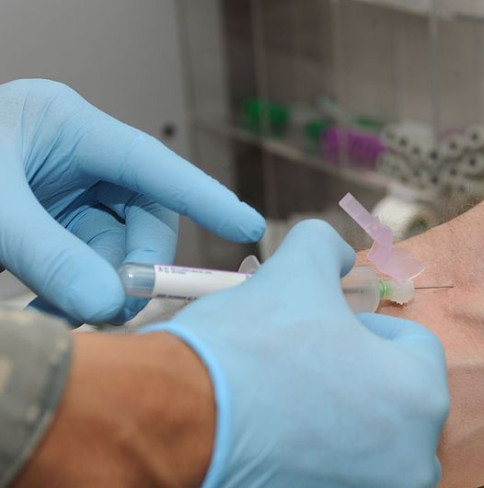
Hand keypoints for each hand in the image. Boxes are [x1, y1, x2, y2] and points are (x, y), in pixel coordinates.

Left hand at [0, 79, 264, 324]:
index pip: (150, 162)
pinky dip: (80, 294)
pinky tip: (57, 311)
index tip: (247, 226)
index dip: (203, 195)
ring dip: (102, 287)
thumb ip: (49, 255)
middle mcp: (75, 158)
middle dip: (135, 262)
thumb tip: (108, 304)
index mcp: (65, 126)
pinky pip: (90, 264)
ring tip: (70, 316)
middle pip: (141, 213)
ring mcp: (66, 193)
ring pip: (117, 247)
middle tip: (117, 304)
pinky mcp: (55, 226)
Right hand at [143, 220, 449, 487]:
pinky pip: (339, 474)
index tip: (329, 330)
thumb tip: (338, 253)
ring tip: (291, 400)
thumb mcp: (297, 268)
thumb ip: (329, 247)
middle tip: (310, 363)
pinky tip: (279, 436)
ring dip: (343, 418)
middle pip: (396, 398)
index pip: (416, 347)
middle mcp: (411, 460)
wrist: (177, 417)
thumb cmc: (251, 345)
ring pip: (371, 442)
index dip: (370, 329)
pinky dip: (319, 455)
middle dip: (360, 375)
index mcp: (420, 397)